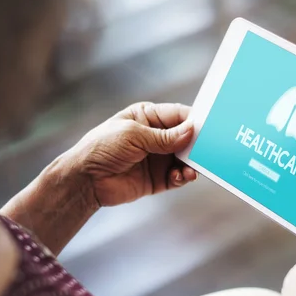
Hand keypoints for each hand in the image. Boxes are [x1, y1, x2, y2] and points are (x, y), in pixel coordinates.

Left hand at [62, 102, 196, 207]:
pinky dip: (183, 177)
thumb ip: (164, 136)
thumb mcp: (134, 135)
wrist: (85, 179)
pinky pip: (178, 177)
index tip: (210, 128)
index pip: (178, 115)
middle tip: (209, 150)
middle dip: (197, 144)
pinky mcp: (158, 179)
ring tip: (192, 169)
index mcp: (148, 117)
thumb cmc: (102, 147)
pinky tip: (182, 177)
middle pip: (186, 138)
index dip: (194, 121)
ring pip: (185, 159)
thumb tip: (192, 130)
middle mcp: (156, 137)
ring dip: (192, 164)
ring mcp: (158, 158)